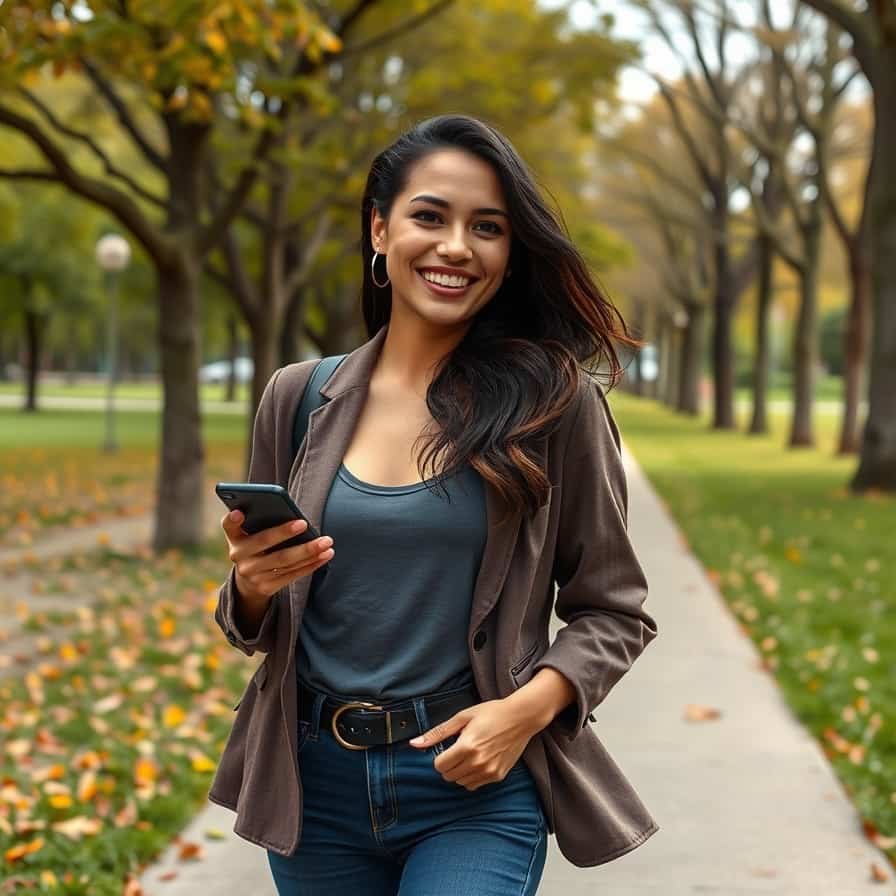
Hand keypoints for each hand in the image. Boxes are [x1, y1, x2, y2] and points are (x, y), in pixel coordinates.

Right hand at [221, 510, 333, 600]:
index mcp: (235, 539)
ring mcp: (253, 575)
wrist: (248, 583)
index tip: (240, 512)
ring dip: (308, 551)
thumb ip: (257, 522)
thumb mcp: (247, 535)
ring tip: (326, 542)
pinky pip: (293, 575)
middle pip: (265, 543)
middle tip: (305, 523)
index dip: (233, 520)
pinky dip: (311, 564)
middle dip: (285, 533)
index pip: (229, 526)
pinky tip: (325, 555)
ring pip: (284, 561)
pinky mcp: (267, 588)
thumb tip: (284, 509)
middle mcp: (239, 558)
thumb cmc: (255, 547)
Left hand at [408, 698, 539, 789]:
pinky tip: (479, 760)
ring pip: (461, 783)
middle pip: (448, 776)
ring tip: (469, 754)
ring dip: (460, 771)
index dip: (440, 757)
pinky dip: (472, 776)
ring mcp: (489, 771)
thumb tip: (414, 744)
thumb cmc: (491, 713)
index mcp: (467, 746)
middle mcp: (478, 762)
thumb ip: (438, 733)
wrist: (521, 717)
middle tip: (458, 749)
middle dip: (449, 764)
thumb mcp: (462, 717)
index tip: (448, 747)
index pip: (440, 766)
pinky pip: (475, 785)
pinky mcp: (498, 776)